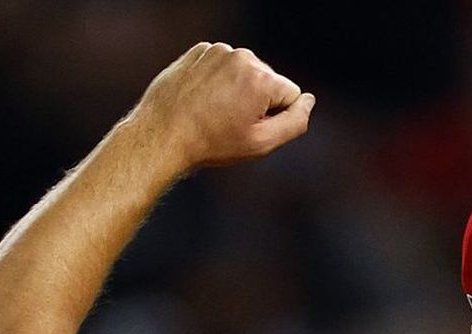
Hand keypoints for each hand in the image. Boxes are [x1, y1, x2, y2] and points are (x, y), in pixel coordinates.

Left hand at [128, 42, 314, 172]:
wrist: (162, 134)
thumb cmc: (213, 143)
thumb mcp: (262, 143)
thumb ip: (295, 122)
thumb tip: (309, 100)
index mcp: (260, 78)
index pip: (292, 95)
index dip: (276, 117)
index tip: (250, 129)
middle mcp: (242, 56)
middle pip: (269, 82)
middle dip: (257, 101)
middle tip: (230, 123)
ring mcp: (217, 50)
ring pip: (245, 73)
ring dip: (238, 92)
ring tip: (215, 112)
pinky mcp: (199, 51)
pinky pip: (223, 67)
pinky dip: (218, 82)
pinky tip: (203, 99)